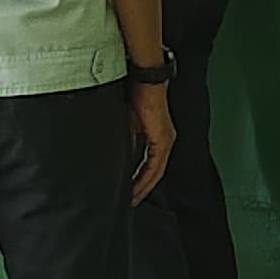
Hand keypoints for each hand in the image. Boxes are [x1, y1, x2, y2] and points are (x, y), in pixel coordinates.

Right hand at [126, 81, 174, 204]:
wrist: (143, 77)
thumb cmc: (134, 91)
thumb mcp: (125, 120)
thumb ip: (124, 137)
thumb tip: (114, 152)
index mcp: (156, 135)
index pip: (148, 165)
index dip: (138, 181)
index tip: (127, 193)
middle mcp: (165, 140)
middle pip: (153, 172)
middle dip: (140, 188)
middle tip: (128, 201)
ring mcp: (165, 140)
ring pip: (155, 172)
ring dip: (142, 186)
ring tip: (131, 199)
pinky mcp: (163, 139)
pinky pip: (155, 166)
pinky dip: (145, 178)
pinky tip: (136, 187)